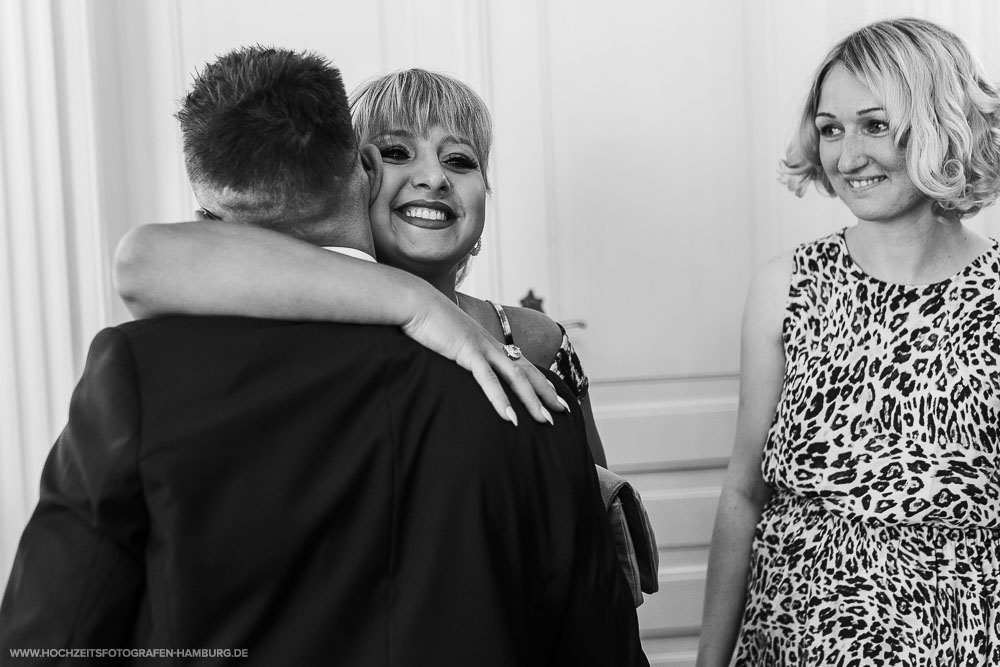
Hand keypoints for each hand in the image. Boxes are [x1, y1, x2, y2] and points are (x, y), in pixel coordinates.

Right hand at [401, 290, 568, 424]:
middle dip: (546, 393)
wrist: (413, 301)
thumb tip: (456, 361)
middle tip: (563, 411)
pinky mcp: (467, 352)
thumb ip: (456, 350)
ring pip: (515, 378)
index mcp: (487, 341)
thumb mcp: (446, 339)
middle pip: (526, 372)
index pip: (520, 363)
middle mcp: (490, 344)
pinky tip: (510, 418)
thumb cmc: (425, 320)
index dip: (538, 380)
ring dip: (532, 401)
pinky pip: (488, 381)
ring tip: (546, 420)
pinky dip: (500, 400)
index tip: (552, 396)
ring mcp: (481, 347)